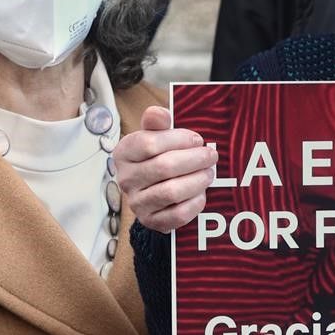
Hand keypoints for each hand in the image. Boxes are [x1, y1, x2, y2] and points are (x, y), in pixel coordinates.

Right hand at [113, 106, 216, 232]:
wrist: (151, 188)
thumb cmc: (156, 155)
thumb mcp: (153, 134)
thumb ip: (156, 121)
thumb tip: (159, 113)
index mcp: (124, 153)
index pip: (150, 144)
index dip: (179, 139)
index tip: (197, 139)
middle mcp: (126, 179)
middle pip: (164, 167)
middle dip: (194, 159)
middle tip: (210, 155)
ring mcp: (137, 203)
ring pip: (172, 192)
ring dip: (197, 180)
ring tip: (209, 173)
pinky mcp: (152, 221)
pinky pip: (178, 214)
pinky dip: (195, 202)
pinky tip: (201, 192)